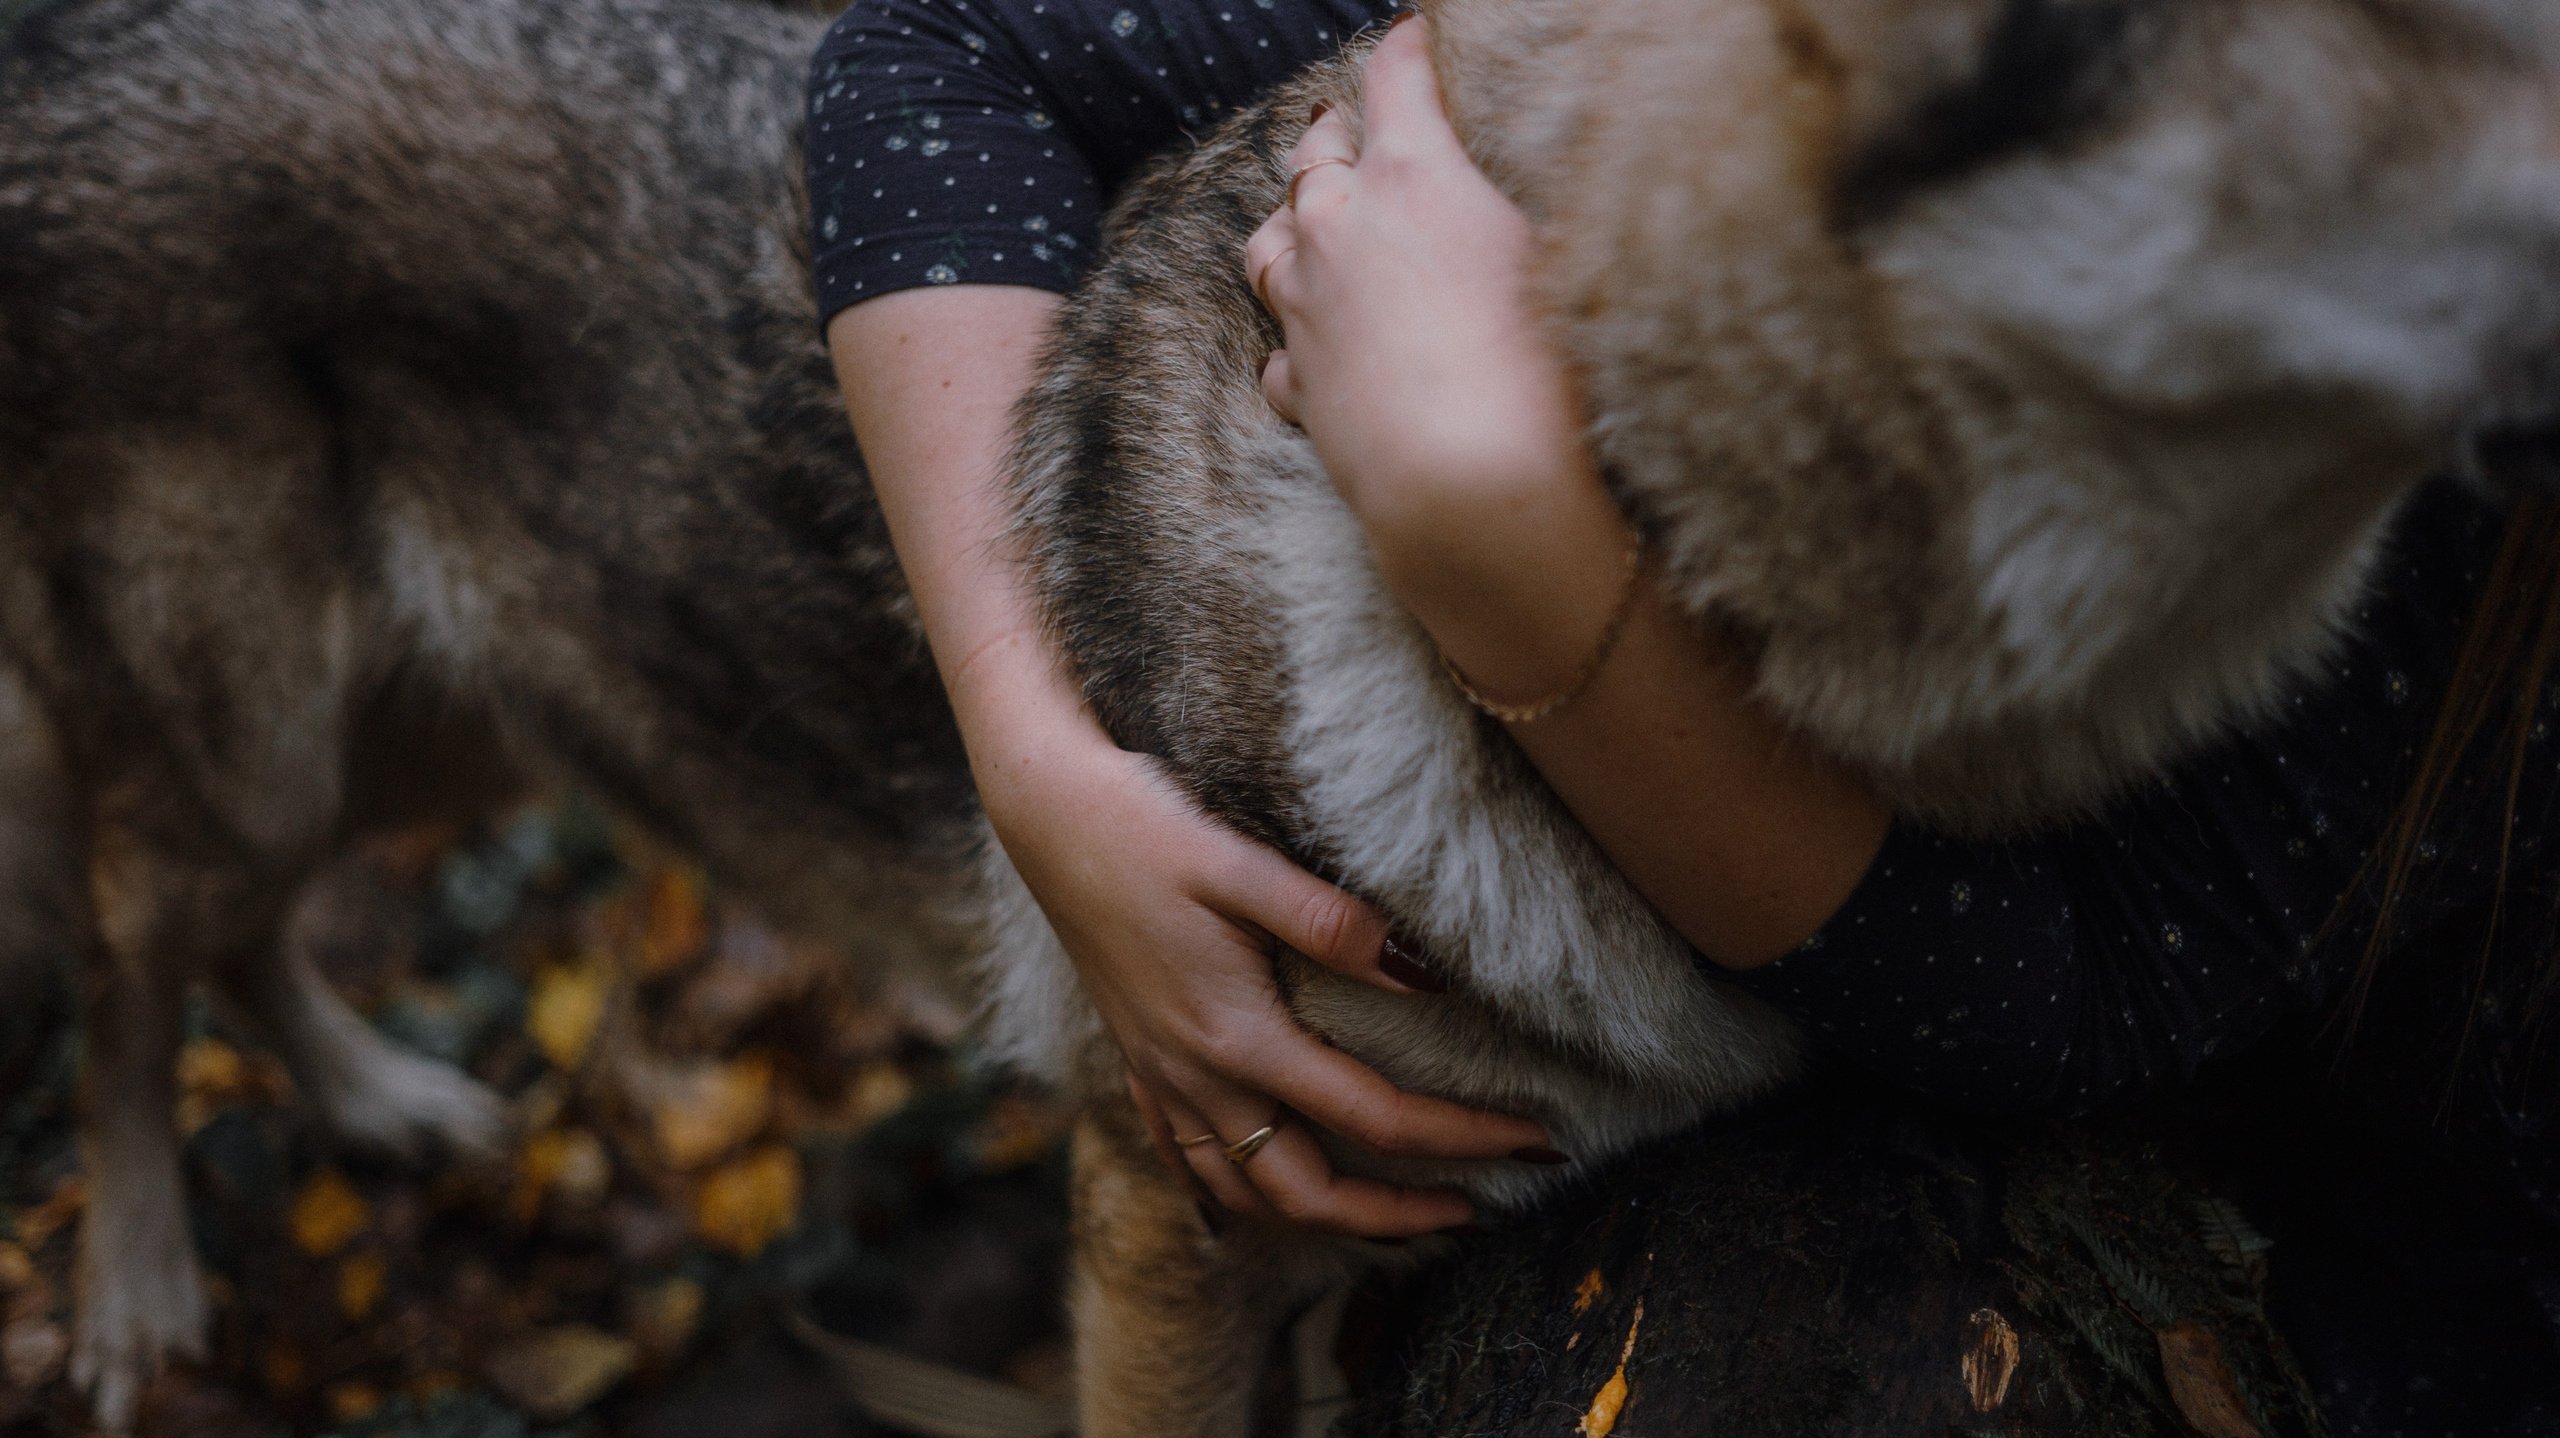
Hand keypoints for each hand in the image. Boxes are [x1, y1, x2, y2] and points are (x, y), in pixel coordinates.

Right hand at [973, 707, 1551, 1234]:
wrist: (1041, 809)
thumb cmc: (1141, 825)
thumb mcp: (1241, 861)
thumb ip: (1336, 926)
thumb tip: (1428, 977)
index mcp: (1237, 1036)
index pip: (1376, 1117)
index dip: (1466, 1137)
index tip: (1537, 1140)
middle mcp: (1196, 1076)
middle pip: (1308, 1193)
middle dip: (1397, 1218)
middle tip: (1476, 1211)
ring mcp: (1160, 1075)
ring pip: (1243, 1194)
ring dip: (1321, 1216)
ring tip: (1387, 1213)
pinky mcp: (1137, 1057)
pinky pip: (1187, 1160)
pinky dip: (1233, 1194)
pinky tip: (1256, 1191)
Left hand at [1242, 17, 1642, 726]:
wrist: (1471, 486)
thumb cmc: (1541, 367)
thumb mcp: (1557, 262)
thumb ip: (1518, 216)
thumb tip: (1531, 209)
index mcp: (1409, 176)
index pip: (1397, 83)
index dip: (1404, 53)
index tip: (1411, 38)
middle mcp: (1338, 230)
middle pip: (1315, 159)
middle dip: (1333, 134)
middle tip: (1343, 124)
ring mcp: (1304, 308)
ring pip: (1269, 243)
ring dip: (1290, 225)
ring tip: (1304, 222)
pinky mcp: (1297, 383)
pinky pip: (1279, 349)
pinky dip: (1292, 340)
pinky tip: (1308, 349)